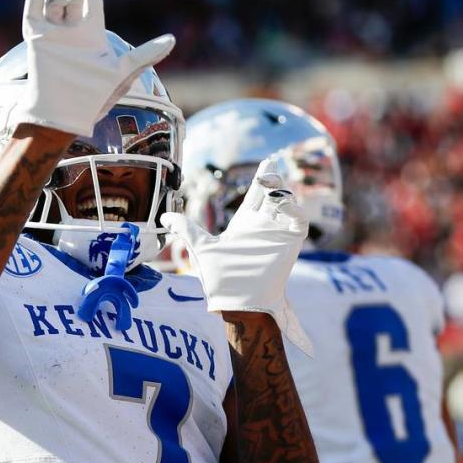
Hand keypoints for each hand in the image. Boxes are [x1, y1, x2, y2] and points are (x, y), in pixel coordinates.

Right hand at [12, 0, 174, 136]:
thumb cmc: (93, 100)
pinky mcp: (36, 38)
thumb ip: (145, 55)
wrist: (63, 116)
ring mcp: (53, 34)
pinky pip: (33, 8)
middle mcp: (71, 33)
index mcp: (92, 36)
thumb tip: (172, 39)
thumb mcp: (122, 74)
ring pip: (56, 1)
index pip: (93, 0)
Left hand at [161, 156, 313, 356]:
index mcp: (243, 225)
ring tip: (272, 185)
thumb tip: (163, 218)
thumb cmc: (220, 279)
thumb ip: (185, 229)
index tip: (268, 160)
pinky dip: (293, 209)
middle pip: (274, 195)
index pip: (256, 195)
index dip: (263, 178)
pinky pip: (298, 220)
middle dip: (275, 179)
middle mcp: (262, 227)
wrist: (238, 301)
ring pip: (288, 204)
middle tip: (271, 165)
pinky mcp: (289, 243)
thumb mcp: (200, 248)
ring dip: (283, 191)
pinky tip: (279, 203)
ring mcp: (276, 234)